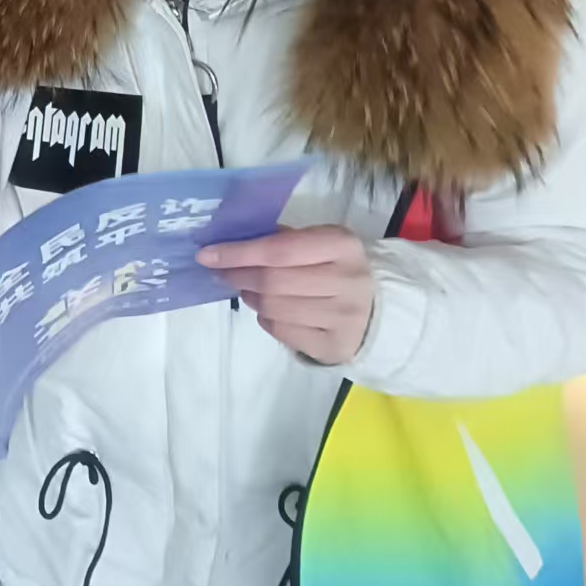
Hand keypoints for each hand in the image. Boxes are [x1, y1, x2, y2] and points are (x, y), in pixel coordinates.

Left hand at [199, 227, 375, 365]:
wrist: (379, 310)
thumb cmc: (337, 268)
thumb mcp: (320, 244)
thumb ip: (282, 240)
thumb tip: (230, 242)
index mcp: (341, 245)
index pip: (279, 250)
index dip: (238, 253)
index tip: (206, 255)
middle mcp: (347, 281)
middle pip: (272, 281)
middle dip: (237, 276)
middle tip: (222, 273)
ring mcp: (344, 317)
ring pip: (273, 307)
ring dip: (249, 297)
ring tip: (247, 290)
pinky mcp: (334, 345)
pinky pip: (282, 330)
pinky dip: (266, 318)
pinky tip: (270, 309)